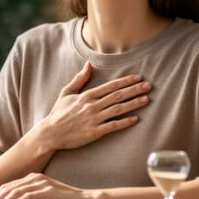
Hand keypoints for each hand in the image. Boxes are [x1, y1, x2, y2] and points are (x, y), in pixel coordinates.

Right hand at [36, 61, 150, 150]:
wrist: (50, 133)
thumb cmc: (58, 113)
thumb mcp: (66, 93)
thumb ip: (79, 79)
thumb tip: (88, 65)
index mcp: (87, 95)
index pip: (111, 86)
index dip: (126, 81)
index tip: (138, 77)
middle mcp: (92, 106)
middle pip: (118, 96)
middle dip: (135, 90)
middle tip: (149, 86)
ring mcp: (94, 119)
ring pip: (118, 109)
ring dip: (134, 103)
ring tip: (147, 99)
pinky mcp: (94, 132)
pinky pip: (113, 126)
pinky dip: (125, 122)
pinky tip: (136, 119)